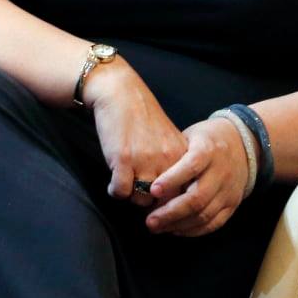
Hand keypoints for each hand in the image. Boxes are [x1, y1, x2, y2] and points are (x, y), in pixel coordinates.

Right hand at [85, 61, 186, 208]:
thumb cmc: (141, 117)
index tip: (160, 205)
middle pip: (162, 201)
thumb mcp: (167, 139)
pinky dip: (115, 191)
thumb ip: (173, 164)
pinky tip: (113, 184)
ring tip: (125, 186)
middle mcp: (167, 160)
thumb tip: (170, 196)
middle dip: (151, 203)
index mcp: (181, 156)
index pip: (183, 193)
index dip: (171, 203)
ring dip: (131, 196)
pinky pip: (120, 191)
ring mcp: (145, 160)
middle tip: (140, 195)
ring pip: (140, 199)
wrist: (119, 93)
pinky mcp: (123, 159)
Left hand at [143, 117, 249, 236]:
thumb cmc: (205, 140)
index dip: (171, 180)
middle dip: (171, 212)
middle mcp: (221, 172)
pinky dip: (194, 230)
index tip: (152, 190)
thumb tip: (145, 172)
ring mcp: (228, 191)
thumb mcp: (189, 137)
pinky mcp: (233, 205)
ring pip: (204, 214)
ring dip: (179, 224)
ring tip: (158, 227)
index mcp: (208, 150)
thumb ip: (173, 154)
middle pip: (197, 198)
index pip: (191, 166)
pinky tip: (175, 230)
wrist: (241, 145)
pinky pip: (214, 223)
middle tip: (149, 220)